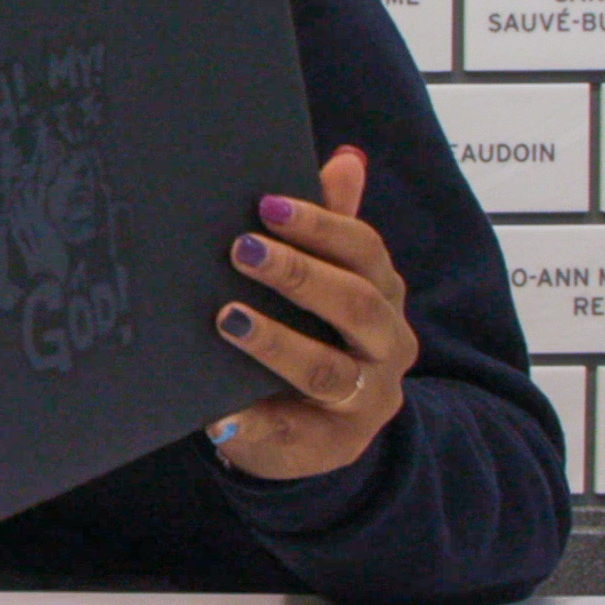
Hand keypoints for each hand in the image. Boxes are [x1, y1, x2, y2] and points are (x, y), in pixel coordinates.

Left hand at [208, 145, 418, 479]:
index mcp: (384, 296)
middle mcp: (387, 347)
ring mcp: (363, 400)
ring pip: (327, 370)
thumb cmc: (316, 337)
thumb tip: (347, 159)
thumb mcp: (325, 280)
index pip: (365, 253)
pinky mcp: (328, 445)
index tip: (268, 204)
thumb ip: (333, 225)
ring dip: (276, 342)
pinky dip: (251, 421)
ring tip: (226, 319)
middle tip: (240, 250)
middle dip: (299, 275)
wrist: (317, 427)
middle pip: (357, 306)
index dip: (321, 225)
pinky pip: (288, 431)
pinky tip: (218, 411)